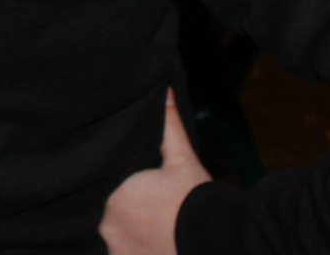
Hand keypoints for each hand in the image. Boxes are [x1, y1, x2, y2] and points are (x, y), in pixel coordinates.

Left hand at [99, 90, 210, 254]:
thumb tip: (165, 91)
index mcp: (115, 196)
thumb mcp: (183, 159)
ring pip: (118, 239)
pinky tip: (153, 244)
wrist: (220, 241)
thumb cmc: (199, 199)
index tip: (146, 198)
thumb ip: (169, 126)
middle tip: (154, 216)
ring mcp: (118, 250)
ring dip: (130, 237)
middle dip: (127, 218)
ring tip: (155, 232)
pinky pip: (125, 254)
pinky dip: (135, 251)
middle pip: (113, 219)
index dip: (125, 196)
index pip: (111, 194)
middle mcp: (109, 226)